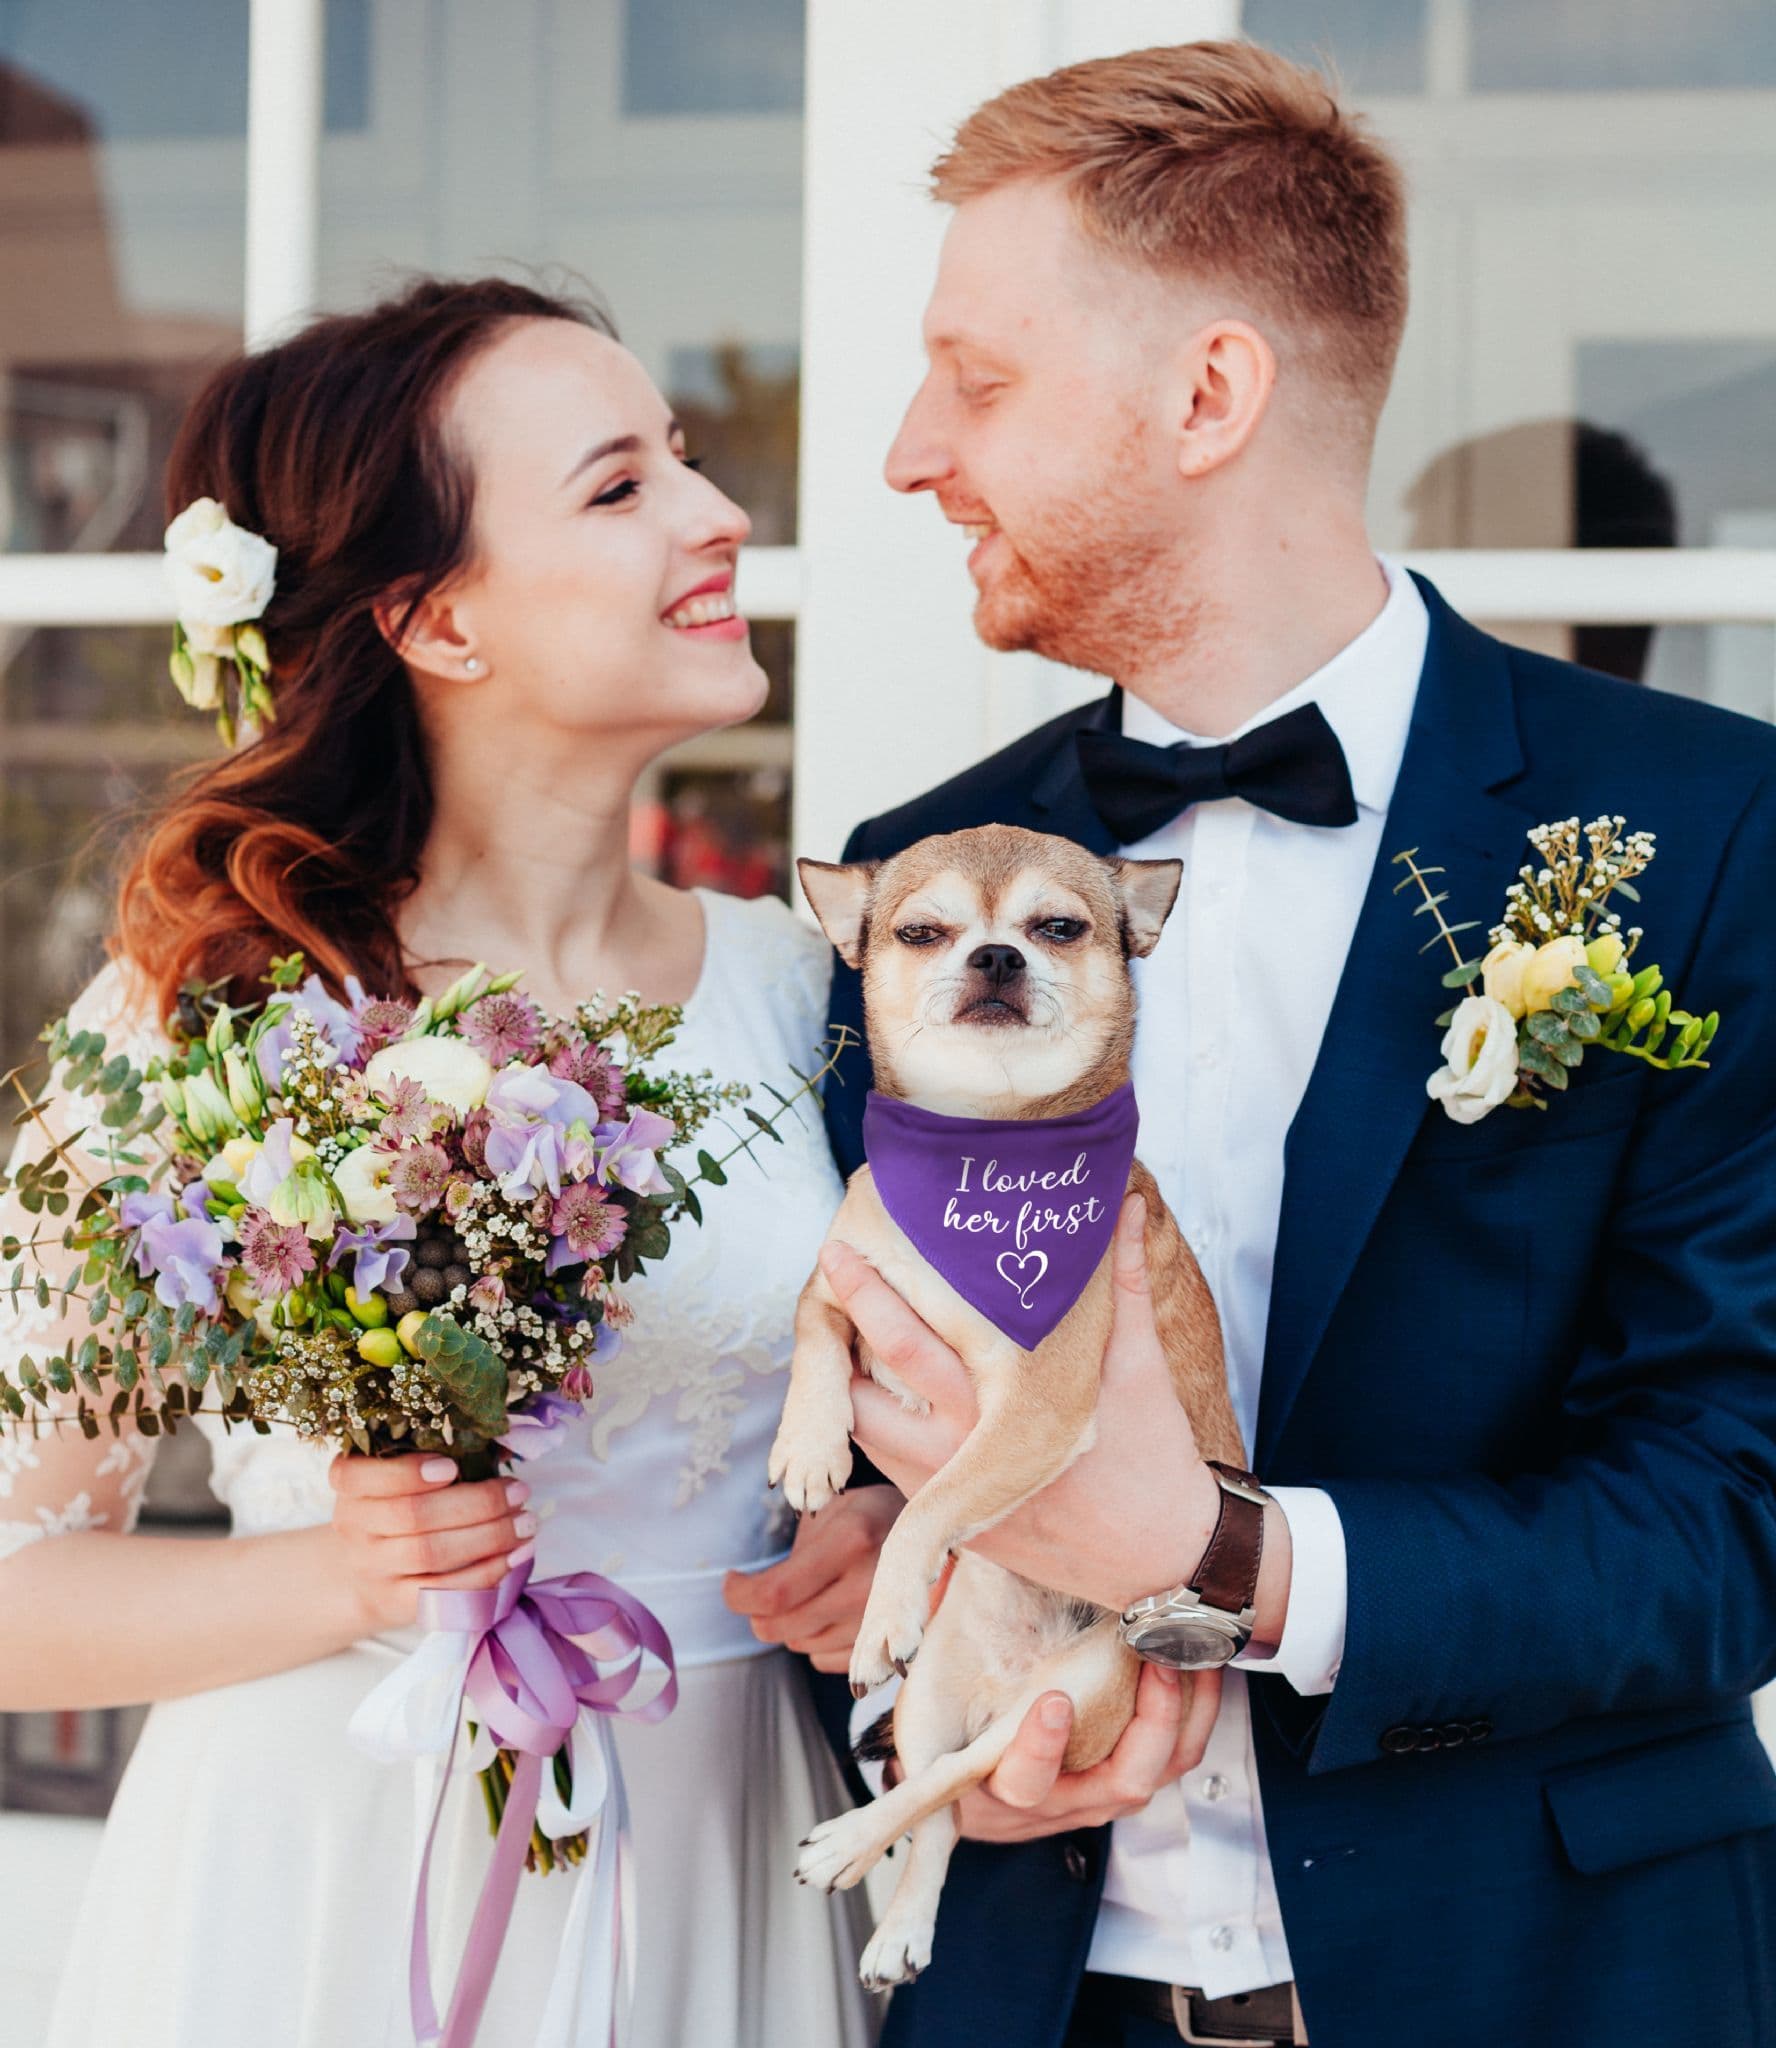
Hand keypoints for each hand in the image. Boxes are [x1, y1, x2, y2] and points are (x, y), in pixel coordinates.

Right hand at [327, 1453, 533, 1632]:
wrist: (364, 1576)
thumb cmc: (396, 1509)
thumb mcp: (399, 1478)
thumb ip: (437, 1458)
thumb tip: (500, 1447)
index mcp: (350, 1487)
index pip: (360, 1477)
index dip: (406, 1472)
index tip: (451, 1466)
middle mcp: (353, 1529)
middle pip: (413, 1515)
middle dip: (476, 1502)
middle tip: (519, 1491)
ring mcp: (373, 1570)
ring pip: (431, 1554)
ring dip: (489, 1537)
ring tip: (526, 1523)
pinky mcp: (397, 1604)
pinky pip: (444, 1591)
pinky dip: (486, 1573)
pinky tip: (516, 1555)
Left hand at [722, 1486, 901, 1671]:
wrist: (940, 1541)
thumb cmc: (876, 1517)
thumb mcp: (836, 1508)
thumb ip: (797, 1545)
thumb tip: (750, 1587)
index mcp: (852, 1541)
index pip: (775, 1593)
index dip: (739, 1595)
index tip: (732, 1583)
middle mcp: (868, 1588)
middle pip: (781, 1627)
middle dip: (757, 1612)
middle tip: (757, 1591)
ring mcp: (881, 1625)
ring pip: (800, 1644)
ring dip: (790, 1624)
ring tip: (807, 1593)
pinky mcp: (887, 1650)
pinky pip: (823, 1659)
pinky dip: (815, 1639)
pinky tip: (830, 1611)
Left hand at [836, 1194, 1223, 1614]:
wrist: (1161, 1557)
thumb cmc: (1153, 1456)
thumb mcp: (1140, 1365)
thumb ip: (1124, 1280)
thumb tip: (1128, 1201)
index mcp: (1002, 1408)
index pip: (908, 1345)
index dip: (867, 1296)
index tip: (840, 1249)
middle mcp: (962, 1452)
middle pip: (862, 1389)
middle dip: (839, 1334)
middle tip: (827, 1274)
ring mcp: (950, 1493)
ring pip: (864, 1432)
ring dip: (850, 1383)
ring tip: (846, 1326)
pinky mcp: (952, 1523)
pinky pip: (888, 1467)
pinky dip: (875, 1424)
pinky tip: (878, 1385)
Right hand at [958, 1664, 1224, 1841]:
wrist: (974, 1797)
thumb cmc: (959, 1734)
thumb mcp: (940, 1699)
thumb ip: (947, 1642)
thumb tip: (945, 1572)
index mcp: (1004, 1785)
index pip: (1026, 1780)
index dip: (1042, 1747)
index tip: (1054, 1700)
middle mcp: (1063, 1800)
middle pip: (1122, 1781)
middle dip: (1148, 1722)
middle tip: (1152, 1663)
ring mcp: (1103, 1794)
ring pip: (1161, 1769)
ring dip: (1182, 1712)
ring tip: (1186, 1655)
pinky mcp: (1130, 1780)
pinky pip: (1177, 1755)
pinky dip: (1196, 1712)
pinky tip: (1199, 1666)